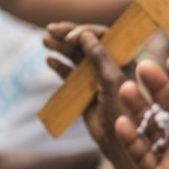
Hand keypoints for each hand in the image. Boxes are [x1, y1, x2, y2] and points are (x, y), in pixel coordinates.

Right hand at [44, 22, 129, 150]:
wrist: (117, 139)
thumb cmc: (122, 108)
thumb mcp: (112, 80)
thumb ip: (100, 57)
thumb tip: (85, 34)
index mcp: (123, 58)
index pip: (104, 36)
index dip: (86, 32)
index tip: (71, 37)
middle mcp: (110, 64)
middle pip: (87, 43)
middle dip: (69, 35)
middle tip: (50, 29)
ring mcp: (96, 77)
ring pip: (77, 57)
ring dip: (61, 48)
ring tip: (45, 41)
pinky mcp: (84, 91)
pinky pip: (70, 75)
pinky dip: (60, 67)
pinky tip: (50, 61)